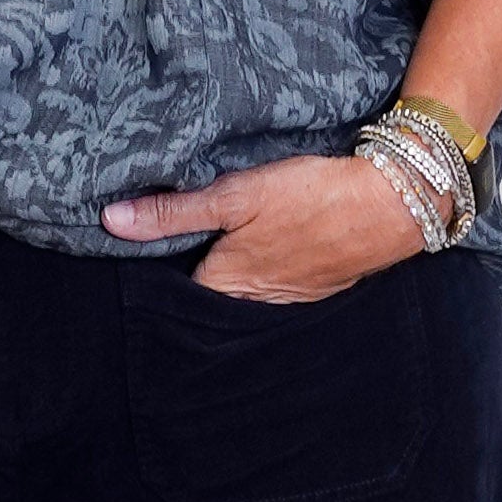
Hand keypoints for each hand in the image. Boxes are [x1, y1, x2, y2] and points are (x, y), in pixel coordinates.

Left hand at [102, 151, 424, 299]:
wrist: (390, 203)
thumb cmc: (311, 197)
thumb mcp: (236, 196)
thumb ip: (174, 212)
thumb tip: (111, 220)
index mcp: (226, 286)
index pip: (175, 293)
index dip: (157, 274)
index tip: (137, 256)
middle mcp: (254, 305)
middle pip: (210, 299)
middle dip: (193, 282)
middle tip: (171, 251)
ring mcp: (288, 300)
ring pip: (243, 297)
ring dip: (231, 280)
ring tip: (217, 251)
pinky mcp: (314, 288)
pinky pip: (275, 291)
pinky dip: (264, 277)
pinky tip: (265, 251)